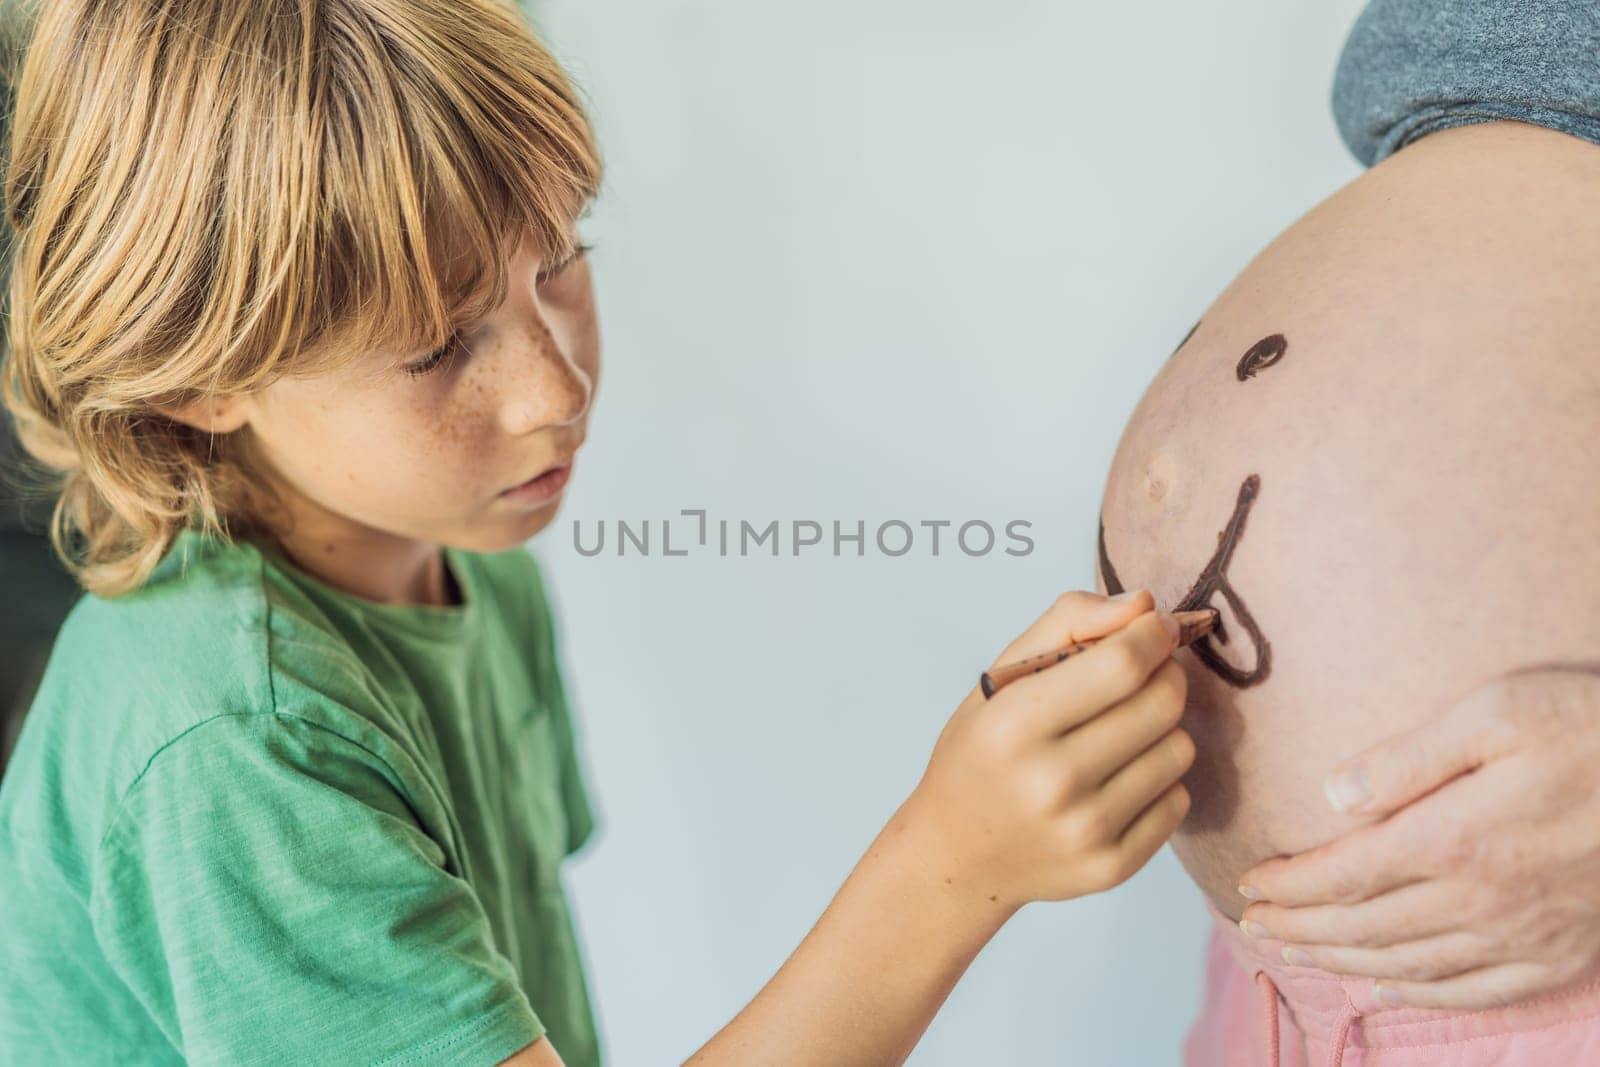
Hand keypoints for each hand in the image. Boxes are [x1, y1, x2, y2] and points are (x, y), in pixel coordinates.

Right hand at [900, 590, 1192, 910]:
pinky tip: (1118, 779)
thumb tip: (1146, 607)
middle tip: (1140, 676)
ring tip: (1120, 733)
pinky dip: (1159, 780)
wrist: (959, 854)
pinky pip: (1179, 799)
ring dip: (1162, 729)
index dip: (1155, 634)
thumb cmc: (982, 753)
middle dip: (1164, 674)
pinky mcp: (1113, 866)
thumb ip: (1068, 622)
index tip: (1158, 626)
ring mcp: (1086, 830)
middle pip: (1162, 702)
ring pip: (1180, 749)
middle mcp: (1052, 781)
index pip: (1123, 663)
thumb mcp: (1001, 677)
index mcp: (1014, 723)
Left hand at [1237, 663, 1599, 1009]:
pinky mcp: (1561, 953)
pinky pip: (1476, 989)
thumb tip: (1333, 795)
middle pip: (1364, 925)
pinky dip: (1421, 992)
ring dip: (1342, 959)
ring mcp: (1522, 934)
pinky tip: (1388, 983)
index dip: (1290, 884)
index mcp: (1454, 839)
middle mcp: (1481, 900)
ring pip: (1409, 962)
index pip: (1344, 874)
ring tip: (1298, 950)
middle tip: (1254, 922)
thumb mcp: (1497, 712)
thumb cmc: (1591, 728)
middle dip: (1300, 925)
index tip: (1251, 884)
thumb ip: (1408, 758)